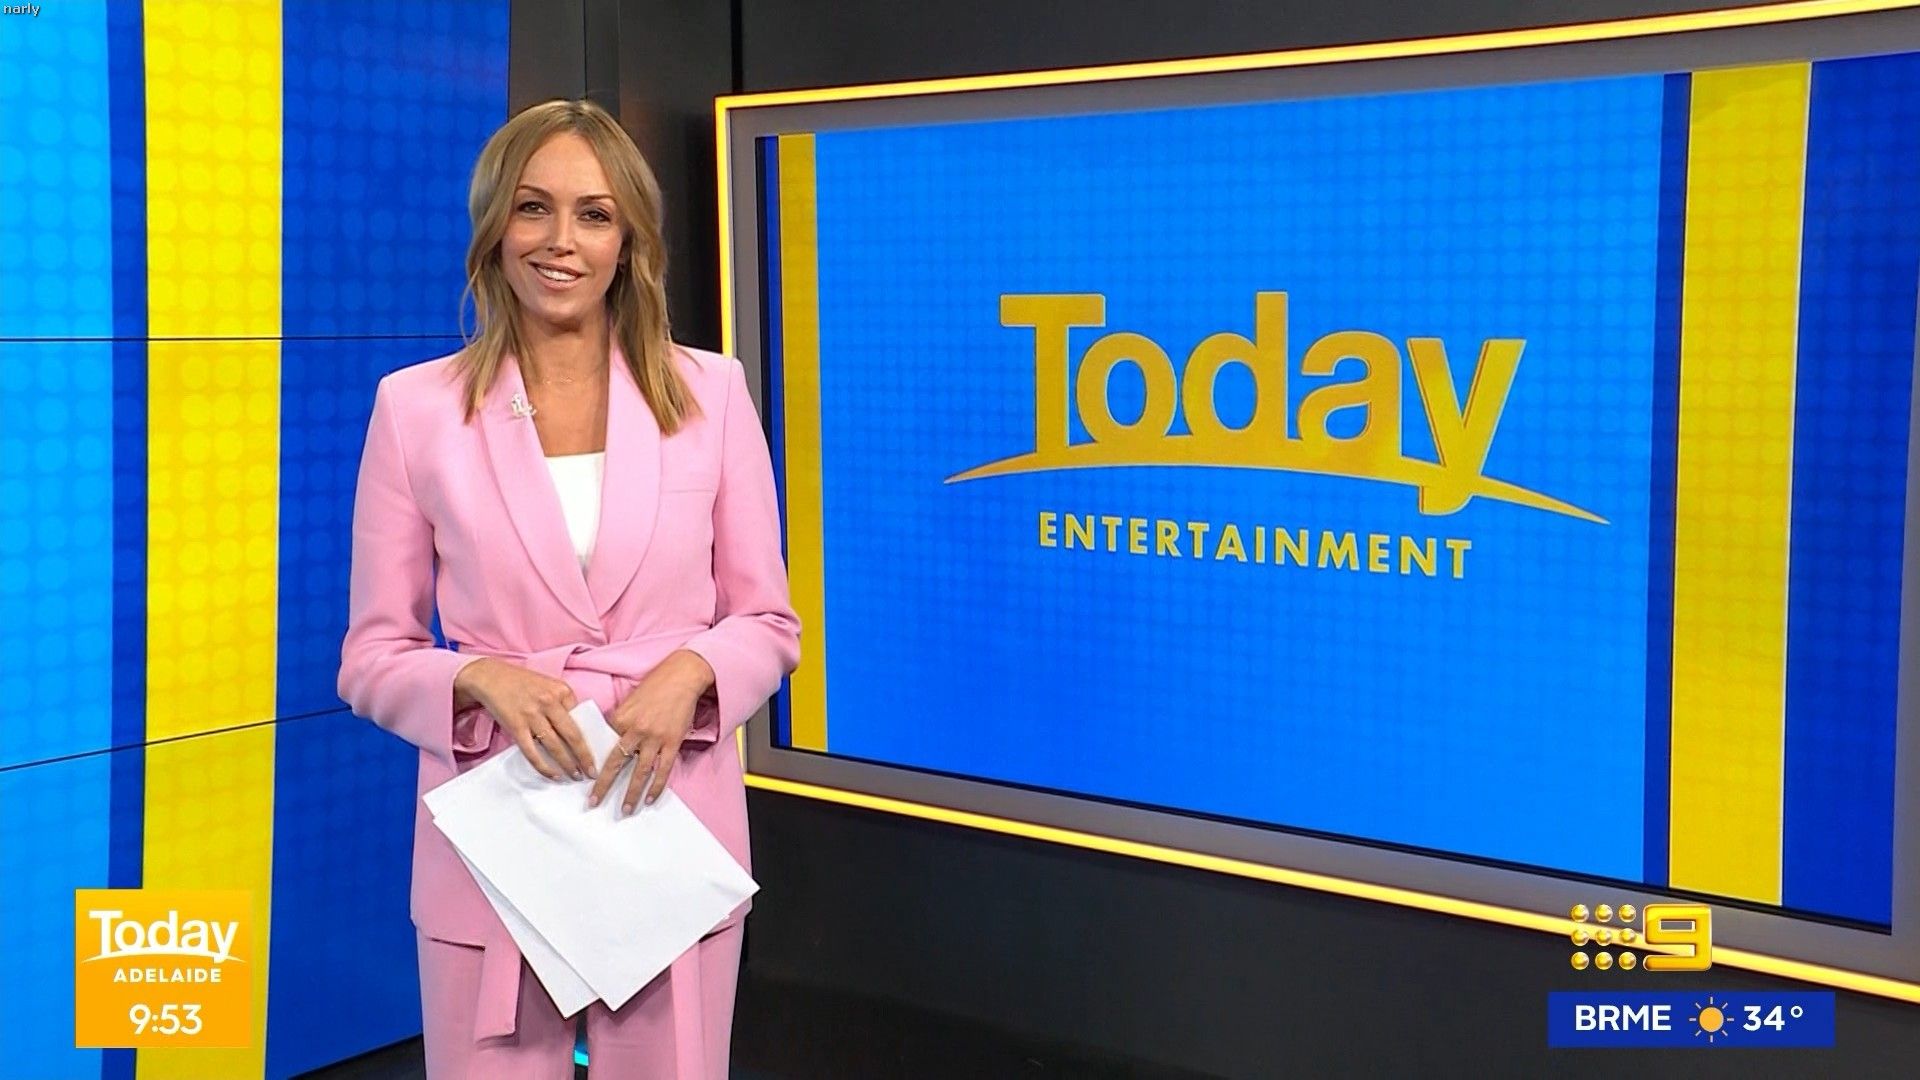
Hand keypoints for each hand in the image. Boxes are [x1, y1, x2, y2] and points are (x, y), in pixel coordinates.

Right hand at [452, 658, 595, 781]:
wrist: (489, 676)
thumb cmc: (521, 682)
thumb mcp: (548, 685)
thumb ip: (562, 704)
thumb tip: (576, 730)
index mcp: (562, 690)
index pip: (582, 718)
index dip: (591, 737)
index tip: (598, 752)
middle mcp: (549, 702)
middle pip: (573, 736)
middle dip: (585, 757)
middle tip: (592, 772)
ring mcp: (532, 715)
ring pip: (555, 746)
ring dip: (568, 765)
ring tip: (576, 777)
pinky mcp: (516, 726)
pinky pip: (533, 752)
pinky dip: (544, 767)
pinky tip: (554, 775)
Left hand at [589, 650, 714, 814]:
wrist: (681, 677)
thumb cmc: (654, 686)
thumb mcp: (629, 701)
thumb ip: (620, 722)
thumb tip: (611, 741)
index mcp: (620, 718)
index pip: (603, 745)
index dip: (595, 763)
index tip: (585, 777)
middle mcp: (635, 730)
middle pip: (616, 763)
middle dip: (603, 785)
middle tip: (593, 802)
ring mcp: (655, 738)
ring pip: (640, 772)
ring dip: (631, 793)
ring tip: (625, 810)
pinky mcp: (672, 742)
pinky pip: (663, 770)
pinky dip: (656, 786)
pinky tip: (650, 799)